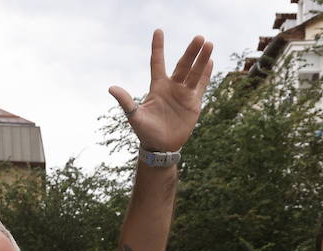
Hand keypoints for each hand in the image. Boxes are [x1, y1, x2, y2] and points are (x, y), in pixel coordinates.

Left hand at [109, 31, 213, 152]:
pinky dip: (206, 74)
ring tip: (209, 44)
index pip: (157, 62)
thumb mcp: (135, 116)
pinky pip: (201, 86)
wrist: (161, 147)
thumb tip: (111, 88)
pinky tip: (211, 61)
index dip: (157, 48)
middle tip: (199, 38)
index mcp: (157, 86)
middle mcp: (171, 86)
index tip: (158, 31)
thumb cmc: (145, 132)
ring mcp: (183, 93)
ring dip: (201, 60)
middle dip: (191, 52)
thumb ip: (126, 102)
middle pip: (182, 64)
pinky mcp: (193, 103)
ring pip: (194, 73)